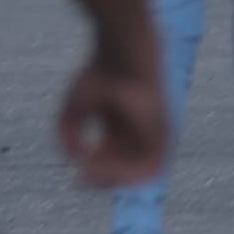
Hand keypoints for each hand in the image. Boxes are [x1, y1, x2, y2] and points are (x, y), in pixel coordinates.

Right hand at [59, 47, 168, 189]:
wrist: (125, 54)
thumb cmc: (100, 73)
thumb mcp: (73, 106)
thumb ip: (67, 135)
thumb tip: (75, 159)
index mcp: (121, 124)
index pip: (111, 159)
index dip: (94, 172)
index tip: (76, 176)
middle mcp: (140, 131)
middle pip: (125, 168)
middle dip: (102, 179)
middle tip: (82, 177)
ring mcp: (155, 134)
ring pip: (139, 173)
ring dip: (113, 179)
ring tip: (91, 173)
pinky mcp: (165, 135)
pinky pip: (150, 169)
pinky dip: (127, 174)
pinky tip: (107, 167)